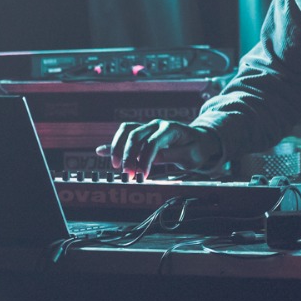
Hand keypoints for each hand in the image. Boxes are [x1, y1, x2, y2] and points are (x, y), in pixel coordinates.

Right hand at [99, 120, 222, 178]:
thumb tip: (155, 158)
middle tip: (127, 173)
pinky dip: (114, 143)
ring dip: (119, 148)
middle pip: (136, 135)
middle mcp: (157, 124)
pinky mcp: (143, 132)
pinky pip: (126, 134)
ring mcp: (149, 127)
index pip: (152, 143)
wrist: (200, 140)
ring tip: (116, 166)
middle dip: (129, 155)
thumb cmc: (196, 148)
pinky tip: (101, 151)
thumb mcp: (191, 155)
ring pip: (127, 131)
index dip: (145, 160)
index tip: (142, 175)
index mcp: (171, 129)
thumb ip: (173, 155)